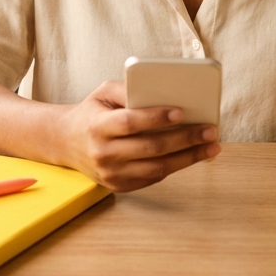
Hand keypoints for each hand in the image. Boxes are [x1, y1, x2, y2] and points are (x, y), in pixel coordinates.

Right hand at [57, 80, 219, 191]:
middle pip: (150, 147)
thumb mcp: (103, 92)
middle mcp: (104, 153)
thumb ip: (129, 89)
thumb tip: (163, 92)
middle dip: (185, 139)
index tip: (181, 111)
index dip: (156, 118)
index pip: (131, 123)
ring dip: (188, 158)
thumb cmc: (92, 112)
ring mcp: (111, 173)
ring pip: (157, 168)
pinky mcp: (118, 186)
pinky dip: (175, 166)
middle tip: (210, 130)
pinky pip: (153, 178)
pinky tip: (192, 155)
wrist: (65, 142)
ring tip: (211, 147)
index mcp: (98, 126)